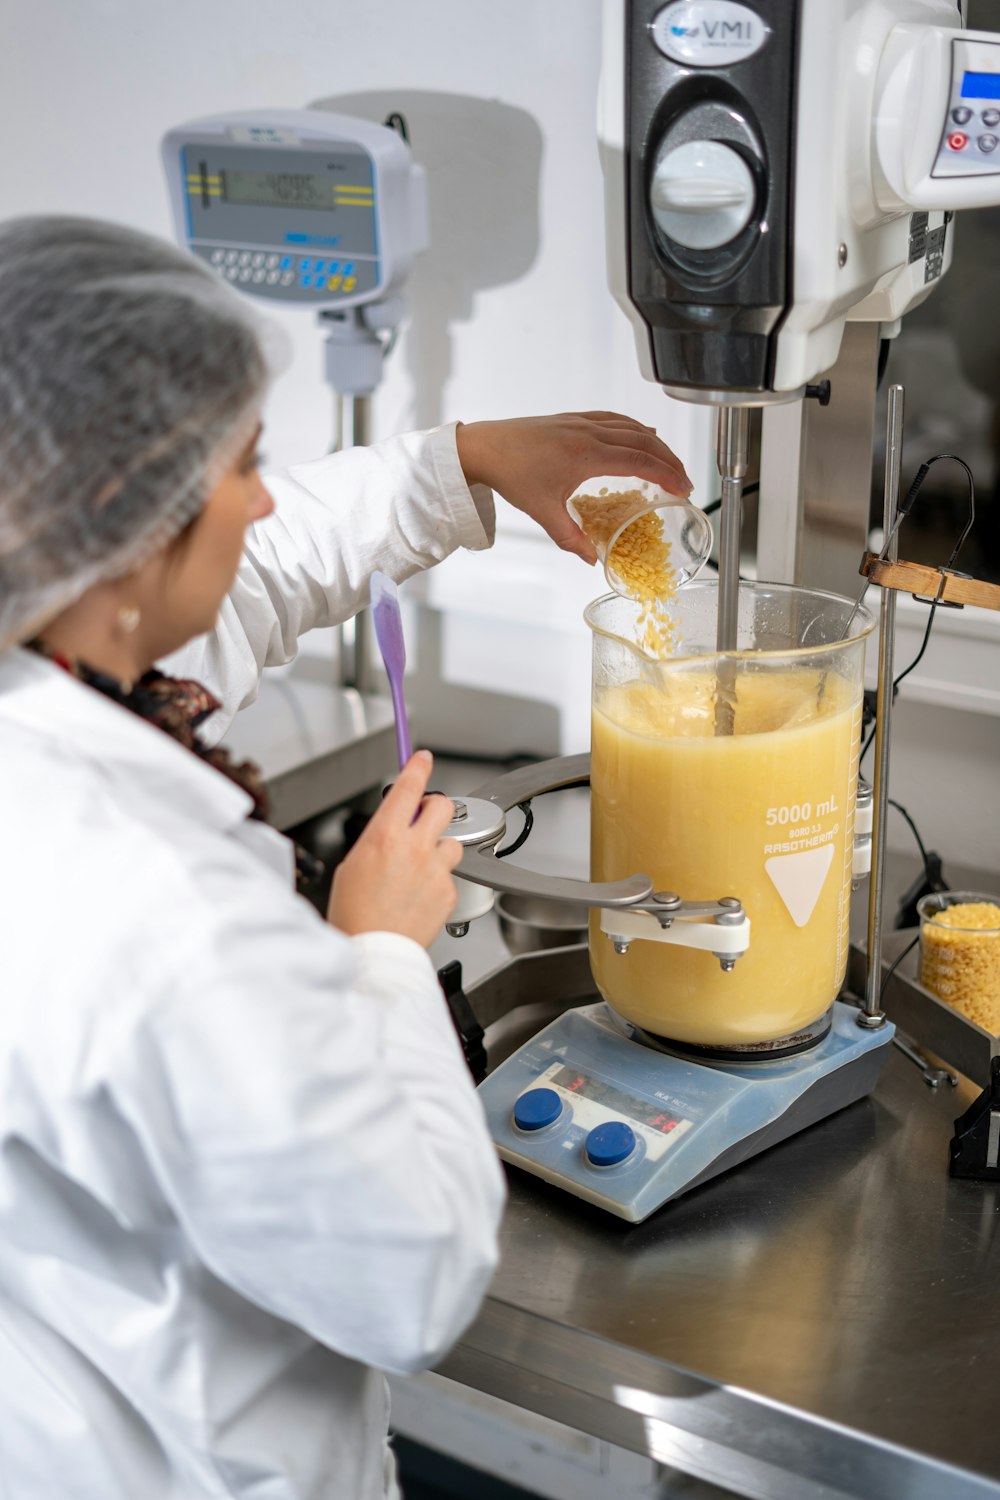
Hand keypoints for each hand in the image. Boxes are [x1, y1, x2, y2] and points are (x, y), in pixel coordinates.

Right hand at [327, 750, 462, 947]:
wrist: (374, 951)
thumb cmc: (355, 914)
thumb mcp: (352, 865)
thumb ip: (377, 840)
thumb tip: (390, 830)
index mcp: (385, 835)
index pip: (409, 786)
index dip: (417, 766)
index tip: (422, 758)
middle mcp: (415, 847)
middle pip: (441, 806)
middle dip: (434, 808)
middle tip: (423, 821)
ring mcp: (436, 869)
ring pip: (451, 842)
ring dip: (438, 850)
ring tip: (419, 871)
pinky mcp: (449, 891)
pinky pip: (450, 876)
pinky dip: (438, 882)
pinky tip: (420, 897)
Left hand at [456, 412, 692, 563]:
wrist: (485, 447)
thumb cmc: (511, 475)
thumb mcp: (543, 512)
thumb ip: (570, 538)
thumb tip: (591, 559)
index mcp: (586, 455)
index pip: (639, 461)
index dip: (666, 473)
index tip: (683, 487)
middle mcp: (588, 433)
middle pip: (643, 441)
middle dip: (669, 460)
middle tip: (684, 479)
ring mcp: (581, 422)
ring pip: (630, 426)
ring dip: (655, 442)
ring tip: (669, 460)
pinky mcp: (572, 418)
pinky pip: (613, 418)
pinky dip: (633, 427)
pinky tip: (640, 434)